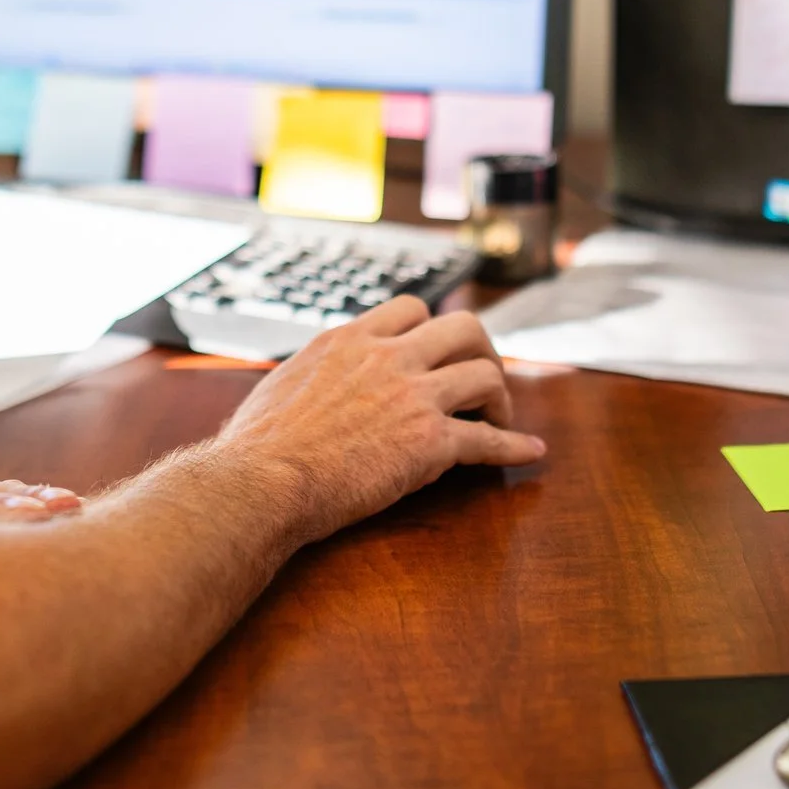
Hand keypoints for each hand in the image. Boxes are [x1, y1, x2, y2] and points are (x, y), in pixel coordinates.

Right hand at [217, 296, 545, 540]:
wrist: (261, 480)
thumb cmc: (257, 444)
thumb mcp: (283, 381)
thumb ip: (314, 370)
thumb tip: (311, 378)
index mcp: (349, 338)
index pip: (412, 308)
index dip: (433, 328)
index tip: (438, 351)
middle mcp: (387, 356)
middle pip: (463, 328)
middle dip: (482, 350)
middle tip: (482, 379)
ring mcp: (412, 396)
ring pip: (485, 374)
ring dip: (501, 397)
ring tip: (499, 419)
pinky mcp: (429, 441)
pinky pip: (488, 439)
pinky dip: (515, 446)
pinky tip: (531, 451)